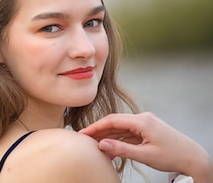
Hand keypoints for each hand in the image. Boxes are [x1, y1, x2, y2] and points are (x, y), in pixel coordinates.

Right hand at [79, 112, 212, 182]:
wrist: (193, 156)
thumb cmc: (173, 155)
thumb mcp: (145, 155)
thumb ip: (122, 149)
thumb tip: (102, 145)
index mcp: (142, 121)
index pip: (112, 120)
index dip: (96, 126)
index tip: (83, 133)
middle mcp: (142, 118)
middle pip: (115, 122)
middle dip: (99, 131)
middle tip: (85, 139)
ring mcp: (144, 123)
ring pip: (120, 128)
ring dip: (108, 135)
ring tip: (94, 144)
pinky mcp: (146, 129)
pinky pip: (128, 132)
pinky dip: (118, 139)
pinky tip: (110, 146)